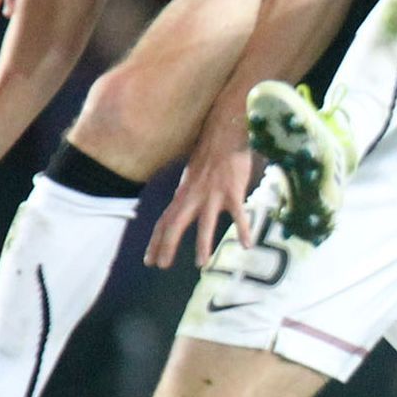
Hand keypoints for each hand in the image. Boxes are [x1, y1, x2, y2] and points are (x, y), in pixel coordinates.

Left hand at [145, 133, 254, 269]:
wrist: (225, 130)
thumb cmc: (211, 151)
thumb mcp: (191, 175)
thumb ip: (188, 193)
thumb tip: (183, 208)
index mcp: (183, 193)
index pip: (164, 221)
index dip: (155, 241)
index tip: (149, 260)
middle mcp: (194, 195)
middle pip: (175, 224)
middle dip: (167, 246)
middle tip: (161, 266)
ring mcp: (213, 194)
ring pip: (205, 223)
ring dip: (202, 245)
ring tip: (201, 264)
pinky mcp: (233, 190)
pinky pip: (239, 214)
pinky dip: (243, 230)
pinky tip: (247, 245)